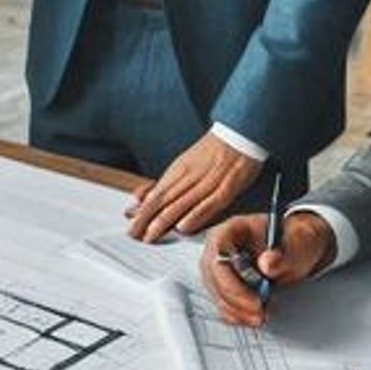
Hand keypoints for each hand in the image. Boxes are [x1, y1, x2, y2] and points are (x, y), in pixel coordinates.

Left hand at [125, 133, 264, 241]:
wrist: (239, 133)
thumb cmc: (211, 153)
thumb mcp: (182, 165)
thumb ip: (163, 184)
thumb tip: (138, 198)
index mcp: (178, 171)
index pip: (155, 195)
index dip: (141, 212)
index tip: (131, 226)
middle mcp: (190, 176)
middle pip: (164, 200)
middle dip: (146, 219)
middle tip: (134, 234)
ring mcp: (208, 181)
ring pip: (182, 203)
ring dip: (164, 220)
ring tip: (150, 236)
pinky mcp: (228, 186)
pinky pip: (211, 203)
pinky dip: (196, 214)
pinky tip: (184, 226)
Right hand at [199, 210, 334, 323]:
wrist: (296, 250)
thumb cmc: (293, 242)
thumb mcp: (296, 244)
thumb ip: (283, 255)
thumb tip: (267, 264)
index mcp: (232, 230)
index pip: (218, 254)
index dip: (231, 280)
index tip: (253, 298)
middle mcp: (220, 248)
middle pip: (213, 277)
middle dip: (236, 300)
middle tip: (259, 311)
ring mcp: (220, 267)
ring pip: (216, 293)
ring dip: (238, 310)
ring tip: (262, 314)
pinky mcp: (223, 284)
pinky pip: (222, 303)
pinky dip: (238, 314)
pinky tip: (255, 315)